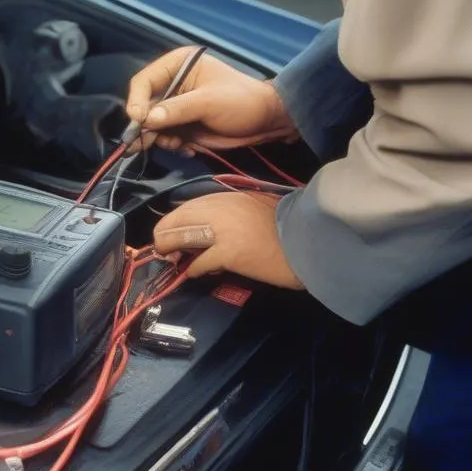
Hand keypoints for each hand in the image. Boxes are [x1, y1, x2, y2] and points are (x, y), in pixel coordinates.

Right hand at [126, 48, 297, 153]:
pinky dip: (171, 145)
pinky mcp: (182, 125)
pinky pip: (165, 136)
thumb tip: (146, 120)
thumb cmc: (241, 101)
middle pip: (144, 105)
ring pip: (152, 124)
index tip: (138, 120)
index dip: (137, 101)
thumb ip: (176, 110)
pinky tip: (187, 148)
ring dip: (158, 137)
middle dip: (145, 125)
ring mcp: (176, 106)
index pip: (144, 81)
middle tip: (140, 143)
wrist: (267, 122)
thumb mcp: (208, 102)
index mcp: (177, 66)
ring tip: (176, 144)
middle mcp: (172, 84)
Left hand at [152, 192, 304, 289]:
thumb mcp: (250, 207)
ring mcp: (223, 229)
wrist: (308, 242)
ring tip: (172, 260)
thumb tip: (200, 229)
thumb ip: (226, 213)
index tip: (169, 234)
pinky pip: (200, 261)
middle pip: (177, 219)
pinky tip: (195, 273)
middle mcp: (220, 208)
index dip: (173, 222)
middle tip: (163, 250)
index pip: (186, 207)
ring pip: (182, 236)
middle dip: (165, 235)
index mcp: (225, 197)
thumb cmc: (284, 226)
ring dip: (171, 249)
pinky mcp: (229, 252)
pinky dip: (194, 269)